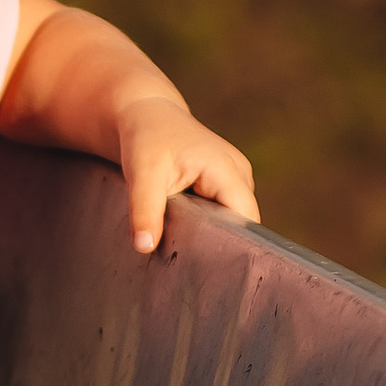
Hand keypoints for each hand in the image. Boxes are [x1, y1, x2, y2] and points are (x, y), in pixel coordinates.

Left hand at [112, 93, 258, 256]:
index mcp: (227, 169)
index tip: (209, 271)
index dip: (232, 246)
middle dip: (221, 245)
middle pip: (243, 224)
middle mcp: (239, 174)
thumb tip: (144, 247)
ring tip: (188, 254)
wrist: (145, 114)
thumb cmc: (145, 138)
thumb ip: (144, 211)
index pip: (245, 221)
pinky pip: (225, 213)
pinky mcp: (225, 184)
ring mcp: (236, 178)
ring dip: (214, 236)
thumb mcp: (141, 173)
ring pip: (235, 221)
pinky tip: (188, 236)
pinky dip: (209, 226)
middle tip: (192, 270)